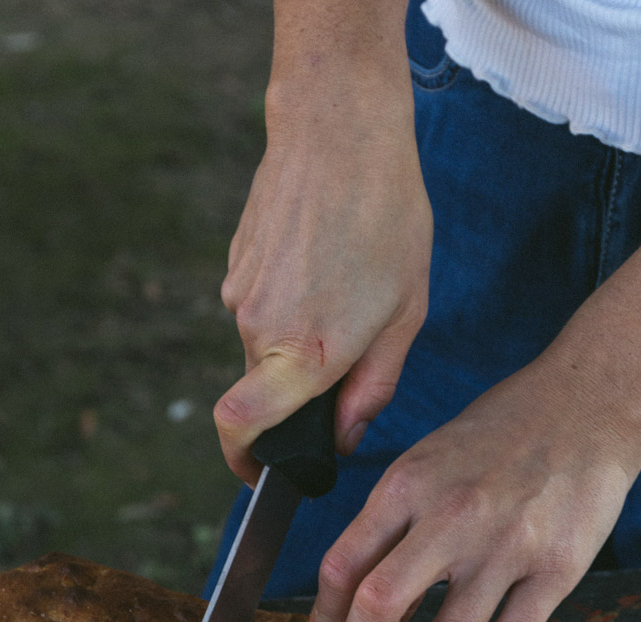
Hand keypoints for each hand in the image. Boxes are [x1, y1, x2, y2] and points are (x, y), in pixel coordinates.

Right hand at [215, 70, 432, 485]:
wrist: (338, 128)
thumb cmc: (386, 219)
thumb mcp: (405, 315)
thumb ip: (372, 388)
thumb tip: (343, 436)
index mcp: (302, 352)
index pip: (241, 426)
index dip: (244, 461)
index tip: (261, 473)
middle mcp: (257, 328)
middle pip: (263, 391)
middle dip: (299, 391)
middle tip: (352, 349)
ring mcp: (239, 293)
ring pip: (262, 347)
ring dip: (298, 341)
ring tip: (346, 289)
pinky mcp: (234, 264)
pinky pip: (259, 307)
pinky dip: (288, 305)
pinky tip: (324, 264)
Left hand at [303, 357, 635, 621]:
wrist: (589, 404)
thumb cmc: (501, 432)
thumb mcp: (428, 458)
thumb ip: (394, 519)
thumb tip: (360, 591)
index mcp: (408, 485)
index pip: (345, 564)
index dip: (322, 618)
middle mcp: (450, 516)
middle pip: (382, 605)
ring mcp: (505, 546)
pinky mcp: (556, 569)